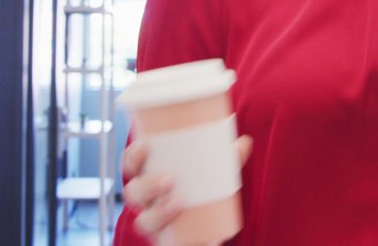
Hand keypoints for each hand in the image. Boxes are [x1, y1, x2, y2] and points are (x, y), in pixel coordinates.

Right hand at [121, 133, 253, 237]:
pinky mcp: (169, 243)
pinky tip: (202, 237)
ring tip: (177, 202)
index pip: (131, 167)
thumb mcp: (214, 174)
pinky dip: (182, 243)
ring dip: (157, 213)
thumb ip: (227, 159)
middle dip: (146, 186)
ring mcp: (155, 225)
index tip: (145, 145)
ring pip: (143, 221)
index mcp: (150, 180)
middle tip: (169, 179)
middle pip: (133, 194)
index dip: (132, 157)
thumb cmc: (202, 192)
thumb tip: (245, 142)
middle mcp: (147, 204)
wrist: (206, 230)